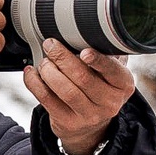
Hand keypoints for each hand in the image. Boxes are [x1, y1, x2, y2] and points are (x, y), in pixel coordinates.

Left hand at [25, 38, 134, 154]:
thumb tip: (89, 28)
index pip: (113, 71)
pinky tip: (32, 73)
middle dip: (62, 58)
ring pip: (65, 90)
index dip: (98, 60)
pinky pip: (47, 99)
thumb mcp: (110, 73)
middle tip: (50, 45)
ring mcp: (89, 115)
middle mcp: (110, 102)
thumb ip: (105, 53)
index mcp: (123, 85)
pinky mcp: (68, 123)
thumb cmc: (98, 88)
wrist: (90, 126)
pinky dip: (35, 83)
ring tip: (43, 61)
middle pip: (83, 78)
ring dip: (49, 70)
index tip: (83, 51)